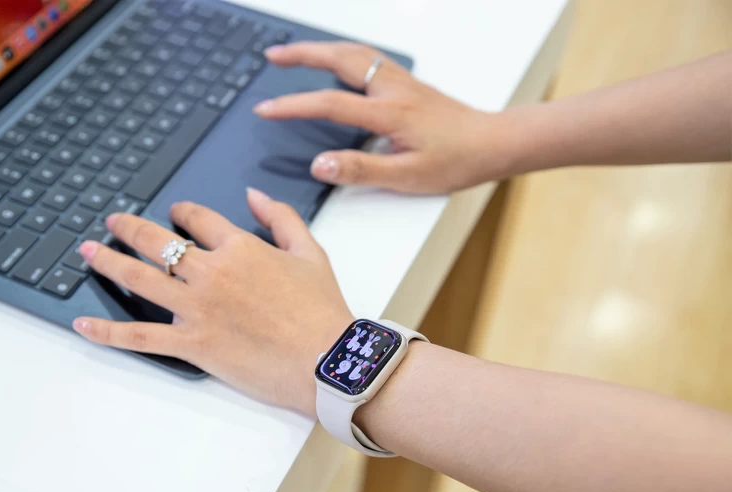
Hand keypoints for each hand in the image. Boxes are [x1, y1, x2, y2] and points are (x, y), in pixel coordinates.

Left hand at [72, 189, 353, 415]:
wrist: (326, 361)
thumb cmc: (322, 309)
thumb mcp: (311, 252)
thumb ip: (281, 217)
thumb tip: (254, 194)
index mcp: (240, 247)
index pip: (198, 218)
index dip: (183, 211)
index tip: (176, 212)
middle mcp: (211, 273)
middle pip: (157, 241)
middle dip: (129, 227)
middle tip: (112, 221)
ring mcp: (196, 309)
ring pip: (140, 278)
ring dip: (108, 261)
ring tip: (87, 251)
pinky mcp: (191, 344)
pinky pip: (140, 336)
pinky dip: (108, 332)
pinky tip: (82, 323)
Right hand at [254, 41, 514, 192]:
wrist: (492, 143)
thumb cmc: (455, 161)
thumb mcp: (407, 177)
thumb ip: (361, 170)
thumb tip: (321, 164)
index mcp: (389, 113)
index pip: (330, 103)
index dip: (293, 105)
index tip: (266, 109)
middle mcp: (393, 88)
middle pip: (339, 58)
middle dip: (301, 54)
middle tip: (271, 57)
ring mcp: (401, 81)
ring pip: (354, 52)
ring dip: (321, 48)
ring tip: (294, 53)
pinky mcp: (407, 82)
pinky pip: (368, 56)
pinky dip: (344, 52)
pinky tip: (336, 59)